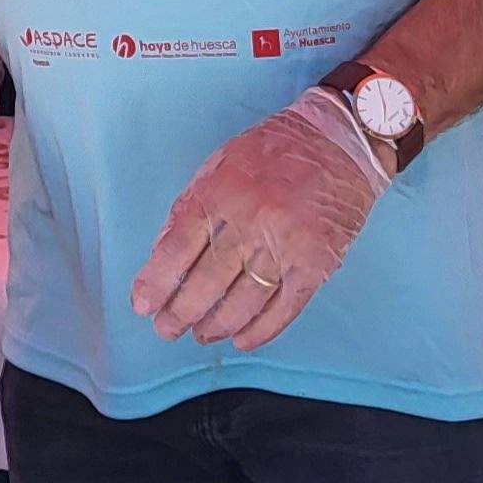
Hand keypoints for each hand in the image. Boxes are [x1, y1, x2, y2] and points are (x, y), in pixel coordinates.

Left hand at [132, 91, 385, 349]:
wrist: (340, 142)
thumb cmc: (274, 152)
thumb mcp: (219, 165)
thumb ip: (189, 208)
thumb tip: (162, 257)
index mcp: (221, 192)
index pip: (177, 248)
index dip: (157, 282)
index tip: (143, 305)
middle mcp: (252, 220)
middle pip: (207, 281)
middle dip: (181, 313)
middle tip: (167, 329)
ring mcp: (287, 244)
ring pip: (244, 302)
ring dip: (217, 326)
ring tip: (202, 335)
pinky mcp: (317, 263)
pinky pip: (285, 307)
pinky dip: (261, 330)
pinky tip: (242, 339)